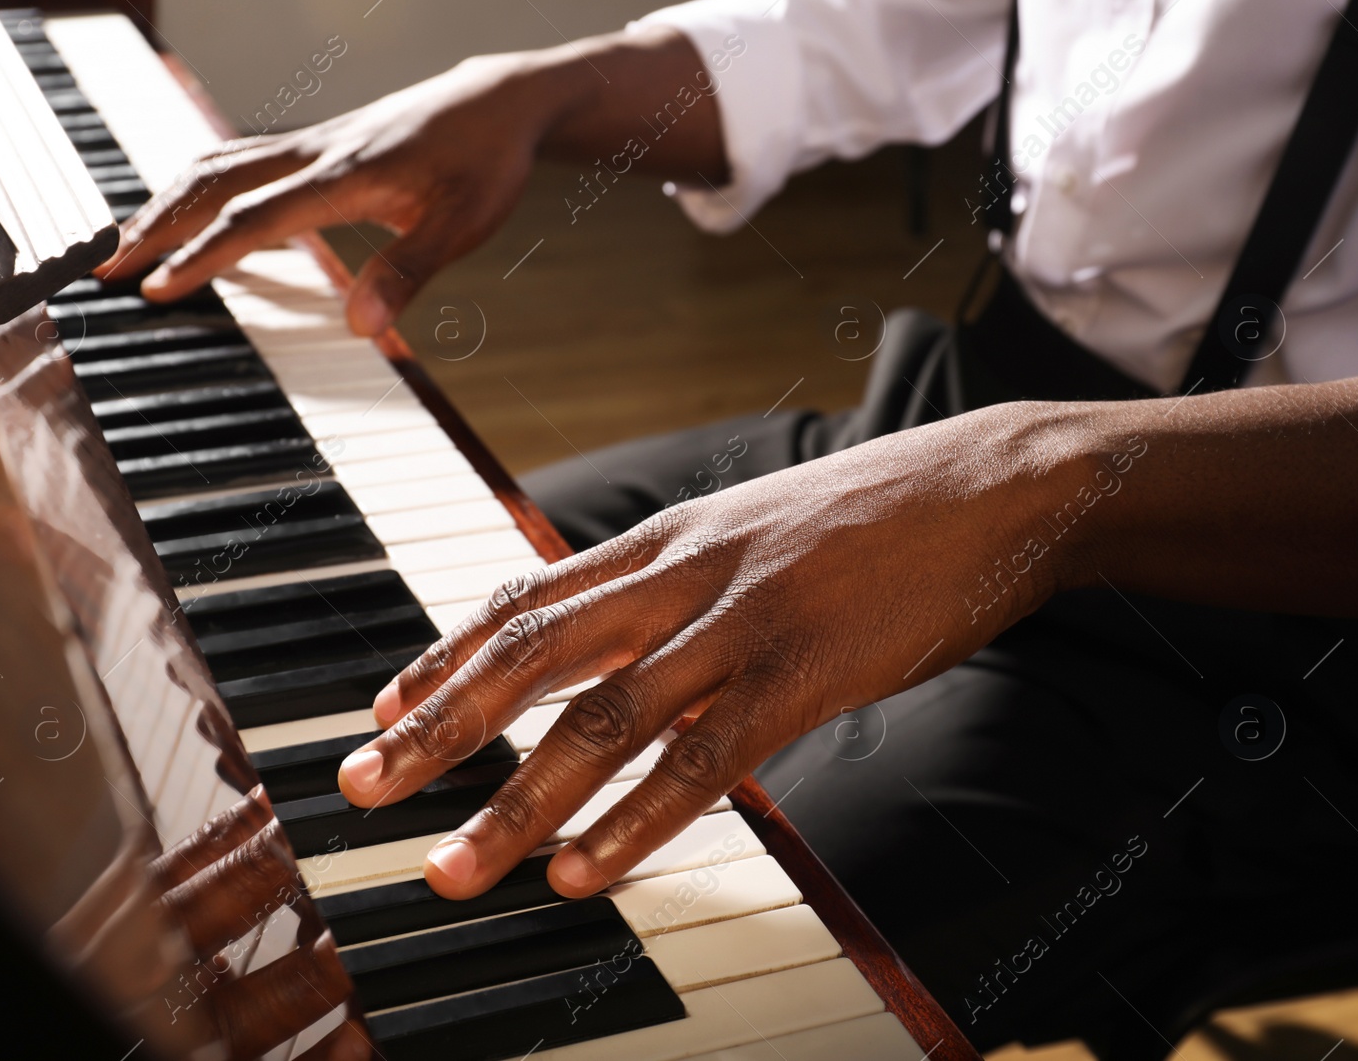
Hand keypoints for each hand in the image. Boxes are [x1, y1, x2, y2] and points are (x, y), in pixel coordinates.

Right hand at [95, 53, 556, 334]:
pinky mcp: (315, 145)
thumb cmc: (484, 163)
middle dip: (154, 226)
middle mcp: (314, 153)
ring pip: (217, 164)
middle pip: (213, 184)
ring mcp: (310, 144)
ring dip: (166, 200)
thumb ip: (409, 273)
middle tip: (104, 268)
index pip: (253, 220)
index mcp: (342, 176)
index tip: (157, 288)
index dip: (202, 256)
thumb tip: (362, 327)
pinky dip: (197, 184)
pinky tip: (184, 207)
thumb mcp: (462, 226)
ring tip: (125, 241)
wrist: (496, 102)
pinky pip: (237, 159)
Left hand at [337, 405, 1093, 898]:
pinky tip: (586, 872)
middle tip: (365, 786)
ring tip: (456, 867)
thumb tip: (620, 635)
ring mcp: (739, 623)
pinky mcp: (804, 673)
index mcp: (665, 538)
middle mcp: (681, 575)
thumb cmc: (873, 514)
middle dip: (437, 728)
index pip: (526, 598)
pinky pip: (703, 761)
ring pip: (601, 720)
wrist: (991, 486)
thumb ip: (677, 579)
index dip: (446, 657)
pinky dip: (635, 822)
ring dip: (517, 802)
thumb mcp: (750, 526)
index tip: (385, 709)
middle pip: (531, 656)